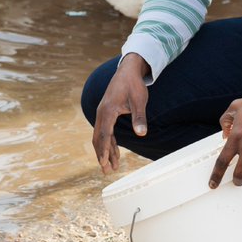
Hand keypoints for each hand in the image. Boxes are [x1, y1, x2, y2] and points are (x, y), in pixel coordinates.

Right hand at [92, 54, 150, 174]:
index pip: (105, 134)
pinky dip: (109, 143)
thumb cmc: (134, 84)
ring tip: (111, 167)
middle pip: (99, 138)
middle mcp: (102, 113)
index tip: (104, 163)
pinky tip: (114, 153)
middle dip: (102, 155)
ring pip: (101, 136)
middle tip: (106, 171)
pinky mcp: (107, 113)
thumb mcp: (139, 100)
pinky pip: (106, 131)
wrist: (128, 70)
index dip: (104, 150)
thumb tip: (142, 133)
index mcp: (108, 110)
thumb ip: (139, 117)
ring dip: (106, 151)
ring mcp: (103, 113)